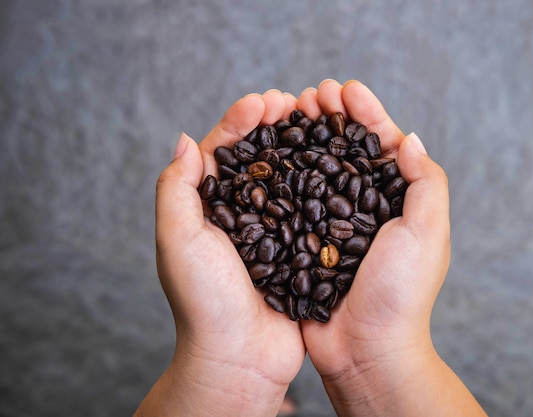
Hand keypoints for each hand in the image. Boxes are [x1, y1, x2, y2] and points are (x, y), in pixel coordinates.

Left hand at [135, 90, 304, 416]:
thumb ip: (176, 189)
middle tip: (294, 102)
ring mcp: (272, 230)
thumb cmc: (204, 302)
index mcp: (208, 208)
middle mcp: (240, 214)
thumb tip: (187, 139)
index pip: (224, 151)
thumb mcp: (178, 240)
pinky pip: (312, 208)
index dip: (241, 121)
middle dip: (275, 125)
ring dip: (301, 146)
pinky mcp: (299, 248)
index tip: (263, 101)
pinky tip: (337, 164)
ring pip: (289, 177)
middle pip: (260, 157)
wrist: (240, 357)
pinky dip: (322, 182)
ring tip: (317, 121)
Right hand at [298, 80, 484, 415]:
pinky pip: (294, 200)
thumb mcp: (427, 234)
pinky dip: (284, 174)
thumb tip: (409, 138)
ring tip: (289, 112)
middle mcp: (366, 207)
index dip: (365, 113)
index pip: (382, 144)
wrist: (364, 348)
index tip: (346, 89)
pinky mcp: (307, 240)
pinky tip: (271, 153)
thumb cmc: (401, 294)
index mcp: (398, 201)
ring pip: (317, 169)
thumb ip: (426, 182)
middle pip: (346, 150)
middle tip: (310, 94)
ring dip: (304, 138)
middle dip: (330, 118)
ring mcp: (334, 223)